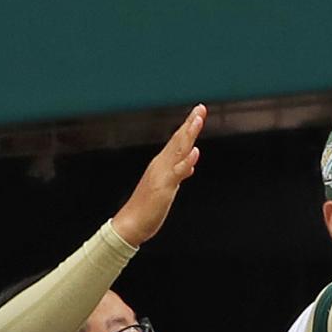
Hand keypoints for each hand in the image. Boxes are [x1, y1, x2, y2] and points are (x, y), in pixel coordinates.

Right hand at [112, 104, 205, 245]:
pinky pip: (177, 172)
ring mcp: (162, 174)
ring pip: (178, 151)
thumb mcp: (167, 188)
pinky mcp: (164, 187)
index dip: (188, 127)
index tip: (198, 114)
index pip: (177, 142)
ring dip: (188, 134)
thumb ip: (178, 175)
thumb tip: (190, 166)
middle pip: (178, 140)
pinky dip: (186, 161)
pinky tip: (194, 152)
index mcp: (162, 164)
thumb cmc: (147, 208)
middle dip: (190, 124)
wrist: (131, 223)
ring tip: (198, 120)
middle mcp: (161, 165)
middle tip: (201, 108)